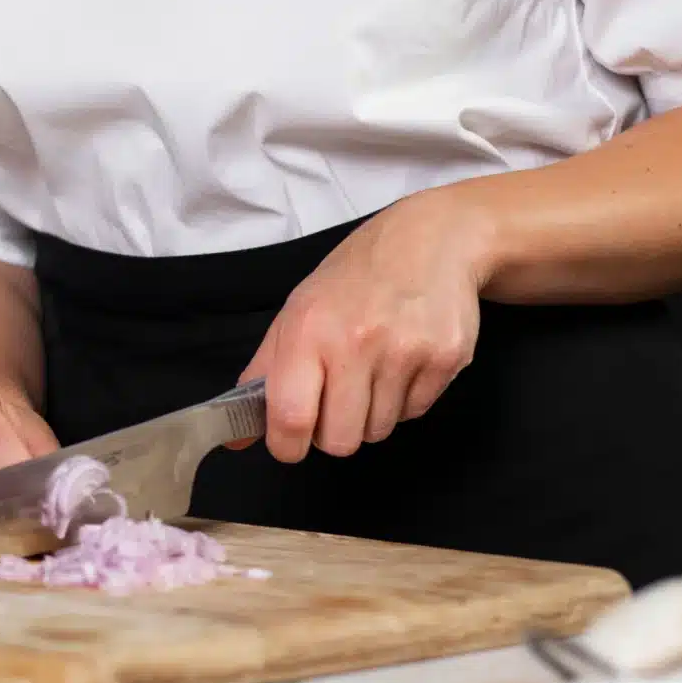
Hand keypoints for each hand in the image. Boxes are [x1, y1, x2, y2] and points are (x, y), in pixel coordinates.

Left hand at [237, 188, 491, 462]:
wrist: (432, 238)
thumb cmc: (356, 275)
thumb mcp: (299, 309)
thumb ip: (266, 373)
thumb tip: (234, 439)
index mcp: (309, 328)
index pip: (291, 419)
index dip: (286, 444)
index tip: (290, 438)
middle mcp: (357, 341)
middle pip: (340, 442)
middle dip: (335, 429)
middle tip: (339, 393)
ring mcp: (406, 351)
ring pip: (379, 432)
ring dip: (372, 412)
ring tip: (376, 365)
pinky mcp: (447, 360)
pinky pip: (415, 414)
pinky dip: (406, 398)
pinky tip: (405, 358)